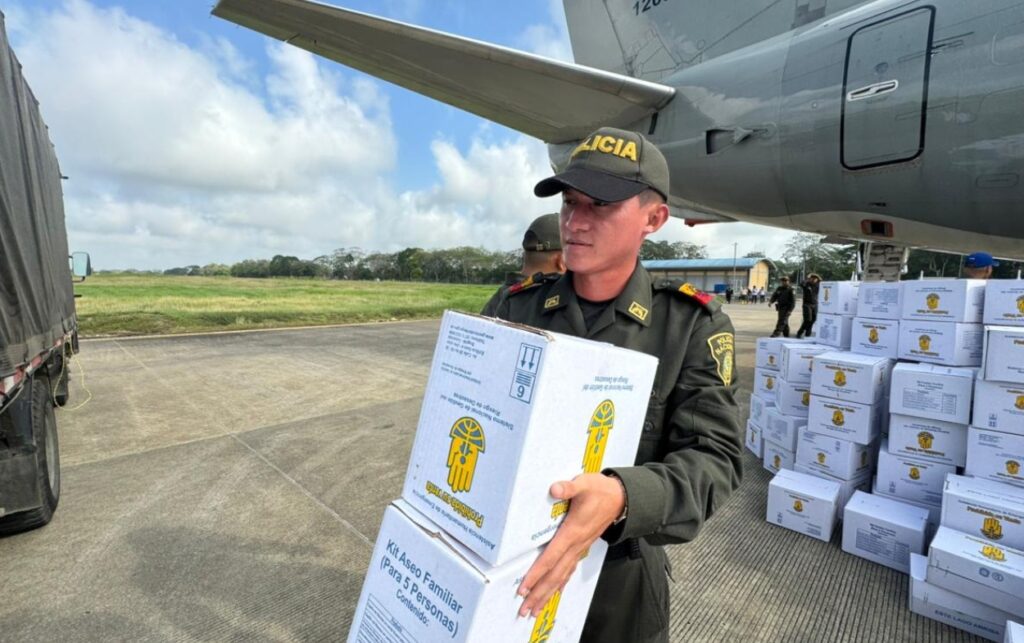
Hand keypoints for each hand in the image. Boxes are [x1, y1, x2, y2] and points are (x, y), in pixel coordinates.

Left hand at [516, 473, 624, 617]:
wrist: (622, 498)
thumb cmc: (601, 491)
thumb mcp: (585, 483)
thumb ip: (569, 487)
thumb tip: (555, 489)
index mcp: (573, 532)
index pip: (551, 557)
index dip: (537, 574)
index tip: (524, 588)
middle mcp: (576, 545)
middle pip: (555, 575)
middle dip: (539, 593)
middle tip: (525, 609)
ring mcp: (580, 548)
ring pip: (562, 576)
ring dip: (547, 594)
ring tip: (535, 608)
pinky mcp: (582, 547)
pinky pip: (569, 570)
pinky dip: (560, 584)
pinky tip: (555, 592)